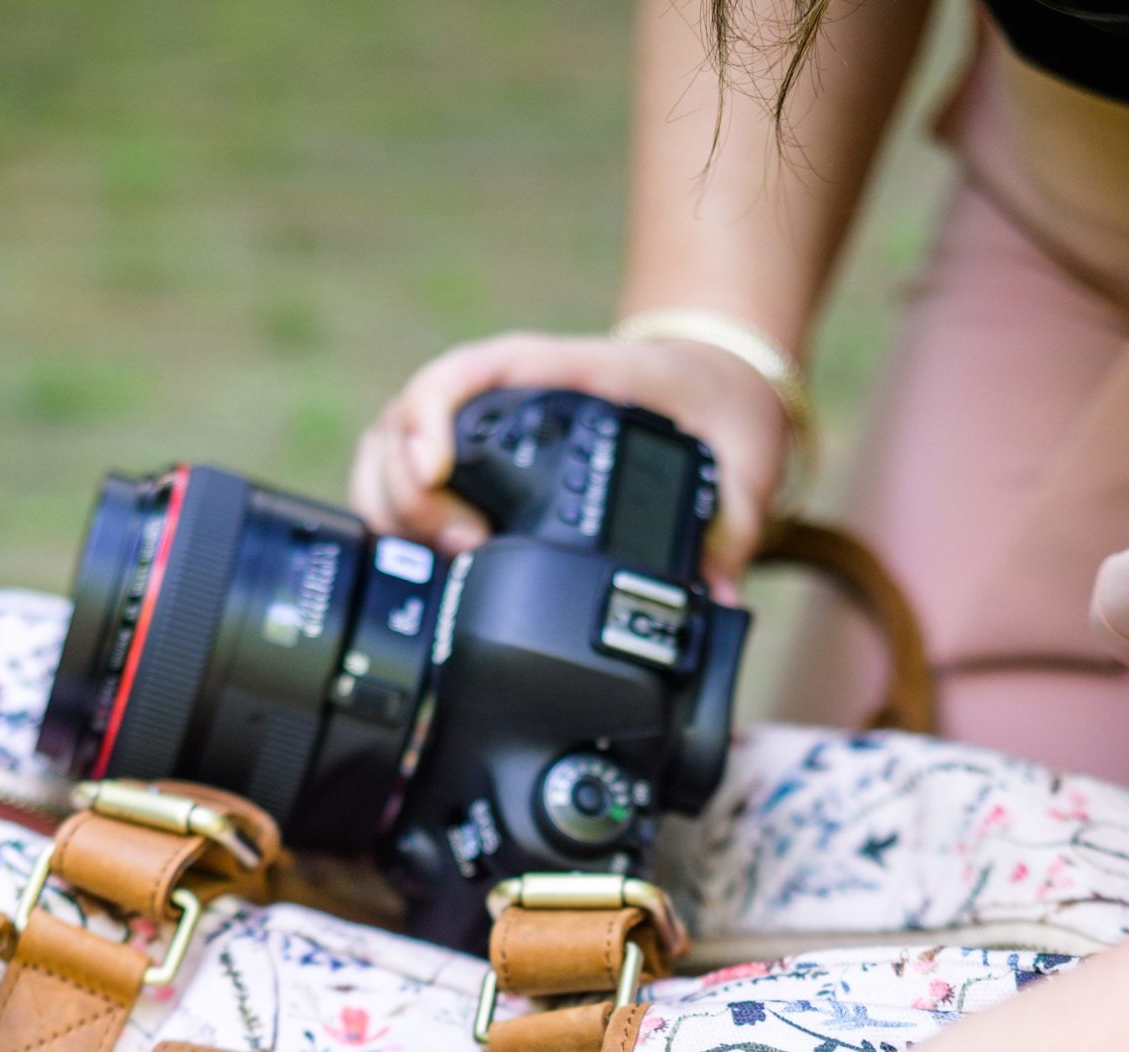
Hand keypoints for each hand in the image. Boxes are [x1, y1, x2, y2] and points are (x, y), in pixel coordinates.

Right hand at [347, 330, 792, 599]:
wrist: (707, 392)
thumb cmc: (711, 410)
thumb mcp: (740, 454)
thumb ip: (734, 524)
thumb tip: (717, 598)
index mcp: (553, 376)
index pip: (461, 376)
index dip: (428, 419)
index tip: (433, 471)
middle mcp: (502, 400)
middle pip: (403, 426)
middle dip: (404, 494)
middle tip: (454, 549)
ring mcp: (477, 435)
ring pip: (388, 458)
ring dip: (390, 514)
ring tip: (438, 565)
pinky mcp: (471, 473)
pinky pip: (404, 490)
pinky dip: (396, 530)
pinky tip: (422, 571)